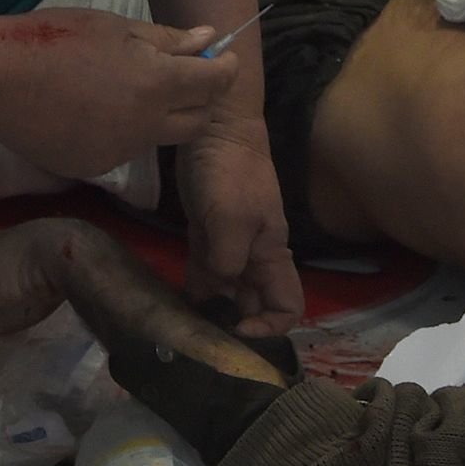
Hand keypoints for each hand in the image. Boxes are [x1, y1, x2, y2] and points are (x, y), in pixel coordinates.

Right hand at [0, 7, 235, 184]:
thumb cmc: (54, 40)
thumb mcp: (114, 27)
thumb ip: (166, 40)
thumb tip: (208, 39)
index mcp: (156, 84)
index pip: (214, 84)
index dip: (224, 70)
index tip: (221, 60)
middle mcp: (146, 126)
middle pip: (198, 122)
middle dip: (200, 100)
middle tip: (183, 76)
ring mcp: (120, 151)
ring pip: (159, 137)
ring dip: (159, 116)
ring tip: (124, 88)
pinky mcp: (95, 167)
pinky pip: (124, 148)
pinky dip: (122, 130)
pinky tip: (93, 109)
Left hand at [177, 120, 302, 332]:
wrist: (214, 127)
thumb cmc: (230, 171)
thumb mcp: (232, 217)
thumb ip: (228, 259)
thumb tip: (219, 289)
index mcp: (272, 254)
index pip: (289, 305)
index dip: (271, 326)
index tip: (238, 330)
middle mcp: (254, 257)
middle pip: (255, 304)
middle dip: (235, 324)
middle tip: (203, 338)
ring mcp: (229, 246)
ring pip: (227, 292)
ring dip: (211, 311)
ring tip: (184, 326)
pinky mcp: (205, 235)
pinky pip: (205, 273)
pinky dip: (195, 290)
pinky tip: (175, 302)